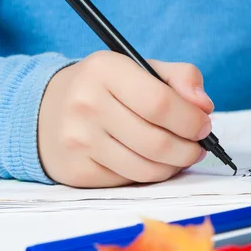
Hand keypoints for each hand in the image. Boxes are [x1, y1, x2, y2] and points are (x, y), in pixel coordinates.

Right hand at [38, 51, 213, 187]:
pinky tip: (153, 163)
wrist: (46, 111)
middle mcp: (86, 105)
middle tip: (198, 147)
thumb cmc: (106, 90)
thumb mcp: (140, 69)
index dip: (191, 120)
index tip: (204, 126)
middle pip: (157, 142)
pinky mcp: (78, 171)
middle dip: (189, 150)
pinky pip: (130, 181)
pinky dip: (151, 175)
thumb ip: (180, 77)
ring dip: (174, 166)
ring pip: (147, 169)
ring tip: (180, 156)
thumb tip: (204, 106)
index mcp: (105, 70)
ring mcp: (79, 141)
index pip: (160, 103)